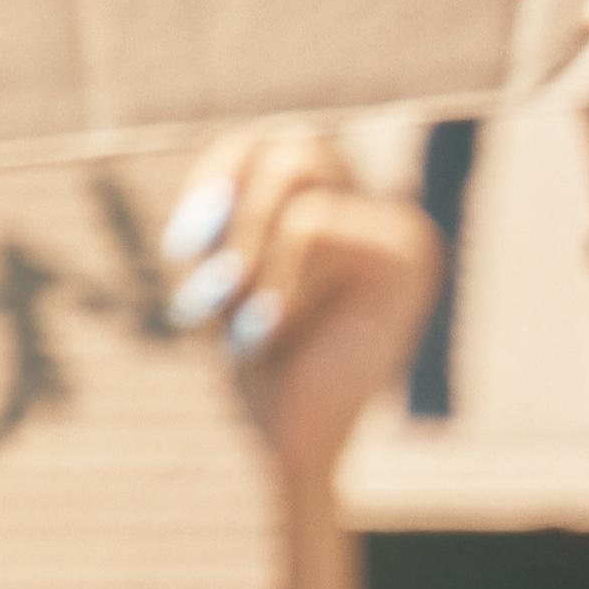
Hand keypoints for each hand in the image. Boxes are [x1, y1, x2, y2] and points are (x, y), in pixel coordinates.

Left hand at [174, 123, 439, 485]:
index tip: (180, 249)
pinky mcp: (409, 260)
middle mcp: (386, 213)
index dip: (218, 176)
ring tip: (249, 323)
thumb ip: (233, 206)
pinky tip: (275, 333)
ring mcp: (405, 233)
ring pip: (297, 178)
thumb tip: (223, 190)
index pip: (275, 144)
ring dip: (248, 252)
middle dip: (236, 216)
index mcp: (351, 210)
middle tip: (212, 290)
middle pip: (293, 145)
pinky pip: (311, 227)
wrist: (296, 444)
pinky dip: (274, 281)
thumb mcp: (232, 266)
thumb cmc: (265, 360)